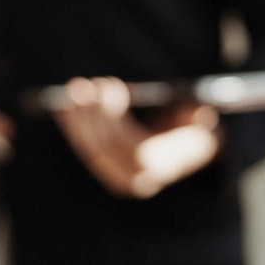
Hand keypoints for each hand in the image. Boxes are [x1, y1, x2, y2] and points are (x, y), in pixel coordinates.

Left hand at [53, 77, 221, 198]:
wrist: (186, 149)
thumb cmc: (193, 125)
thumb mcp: (201, 120)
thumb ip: (199, 118)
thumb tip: (198, 114)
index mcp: (162, 166)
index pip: (130, 147)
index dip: (115, 118)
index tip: (113, 87)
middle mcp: (137, 178)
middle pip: (106, 149)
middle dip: (94, 115)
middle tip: (87, 86)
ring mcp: (118, 175)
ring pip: (91, 149)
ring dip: (79, 118)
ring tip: (75, 89)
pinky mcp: (105, 167)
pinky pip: (85, 147)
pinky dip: (73, 127)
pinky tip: (62, 108)